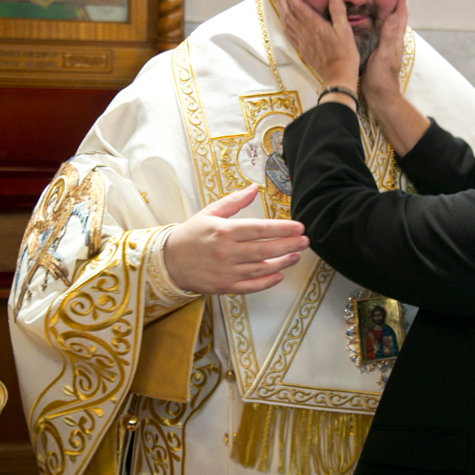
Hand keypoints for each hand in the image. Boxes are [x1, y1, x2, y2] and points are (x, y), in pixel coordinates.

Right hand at [164, 184, 308, 294]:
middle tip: (305, 241)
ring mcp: (226, 271)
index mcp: (224, 231)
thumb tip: (255, 188)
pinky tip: (279, 275)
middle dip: (288, 245)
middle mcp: (226, 252)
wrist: (169, 261)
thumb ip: (234, 201)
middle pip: (264, 249)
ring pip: (260, 268)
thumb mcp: (210, 212)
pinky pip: (251, 286)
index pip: (259, 229)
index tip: (299, 227)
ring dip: (282, 263)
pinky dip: (266, 282)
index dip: (281, 229)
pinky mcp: (225, 286)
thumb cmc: (191, 234)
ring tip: (296, 256)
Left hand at [275, 0, 358, 89]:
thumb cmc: (345, 53)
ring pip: (286, 21)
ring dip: (280, 8)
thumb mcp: (345, 30)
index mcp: (314, 25)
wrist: (337, 75)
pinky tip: (282, 19)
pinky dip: (283, 23)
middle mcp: (304, 31)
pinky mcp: (301, 48)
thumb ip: (338, 10)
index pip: (298, 5)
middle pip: (288, 12)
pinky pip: (288, 33)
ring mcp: (301, 41)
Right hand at [360, 0, 407, 111]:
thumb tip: (393, 15)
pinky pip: (377, 29)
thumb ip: (388, 36)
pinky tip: (366, 16)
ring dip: (384, 6)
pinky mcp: (377, 49)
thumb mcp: (384, 56)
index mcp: (396, 37)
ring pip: (387, 20)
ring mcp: (386, 44)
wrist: (380, 97)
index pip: (401, 11)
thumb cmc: (382, 79)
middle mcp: (393, 38)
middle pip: (396, 12)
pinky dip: (374, 19)